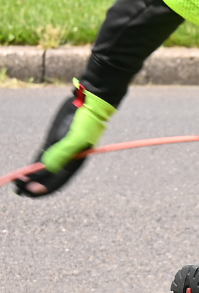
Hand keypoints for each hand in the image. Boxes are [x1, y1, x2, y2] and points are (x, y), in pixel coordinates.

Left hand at [14, 82, 115, 197]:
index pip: (57, 182)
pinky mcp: (52, 141)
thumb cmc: (86, 120)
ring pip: (42, 169)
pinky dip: (31, 166)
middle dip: (33, 186)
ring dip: (30, 177)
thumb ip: (62, 153)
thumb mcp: (76, 137)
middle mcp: (67, 160)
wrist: (88, 102)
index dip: (42, 188)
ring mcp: (59, 150)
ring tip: (17, 182)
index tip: (28, 190)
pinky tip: (23, 171)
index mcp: (75, 163)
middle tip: (18, 189)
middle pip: (48, 178)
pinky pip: (40, 157)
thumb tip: (45, 169)